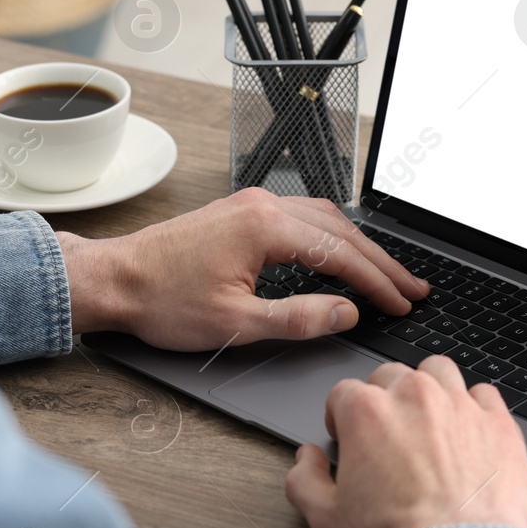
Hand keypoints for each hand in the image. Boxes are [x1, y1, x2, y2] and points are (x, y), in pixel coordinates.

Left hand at [55, 188, 427, 349]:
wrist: (113, 279)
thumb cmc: (161, 301)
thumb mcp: (234, 323)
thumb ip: (297, 319)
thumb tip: (345, 313)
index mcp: (265, 228)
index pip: (342, 255)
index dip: (378, 283)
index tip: (403, 303)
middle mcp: (263, 206)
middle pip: (342, 230)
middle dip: (382, 263)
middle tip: (413, 289)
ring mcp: (251, 204)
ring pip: (325, 219)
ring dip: (360, 247)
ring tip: (387, 274)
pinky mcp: (241, 212)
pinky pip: (303, 217)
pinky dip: (333, 236)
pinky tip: (340, 254)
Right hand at [285, 355, 526, 527]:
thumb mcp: (326, 520)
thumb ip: (304, 481)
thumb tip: (306, 460)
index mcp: (367, 412)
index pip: (344, 392)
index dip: (341, 417)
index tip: (348, 438)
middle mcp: (413, 396)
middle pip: (390, 375)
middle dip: (384, 399)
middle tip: (388, 435)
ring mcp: (459, 405)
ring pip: (438, 371)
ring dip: (429, 388)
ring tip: (429, 422)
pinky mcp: (498, 422)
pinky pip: (484, 394)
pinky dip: (474, 408)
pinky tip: (468, 433)